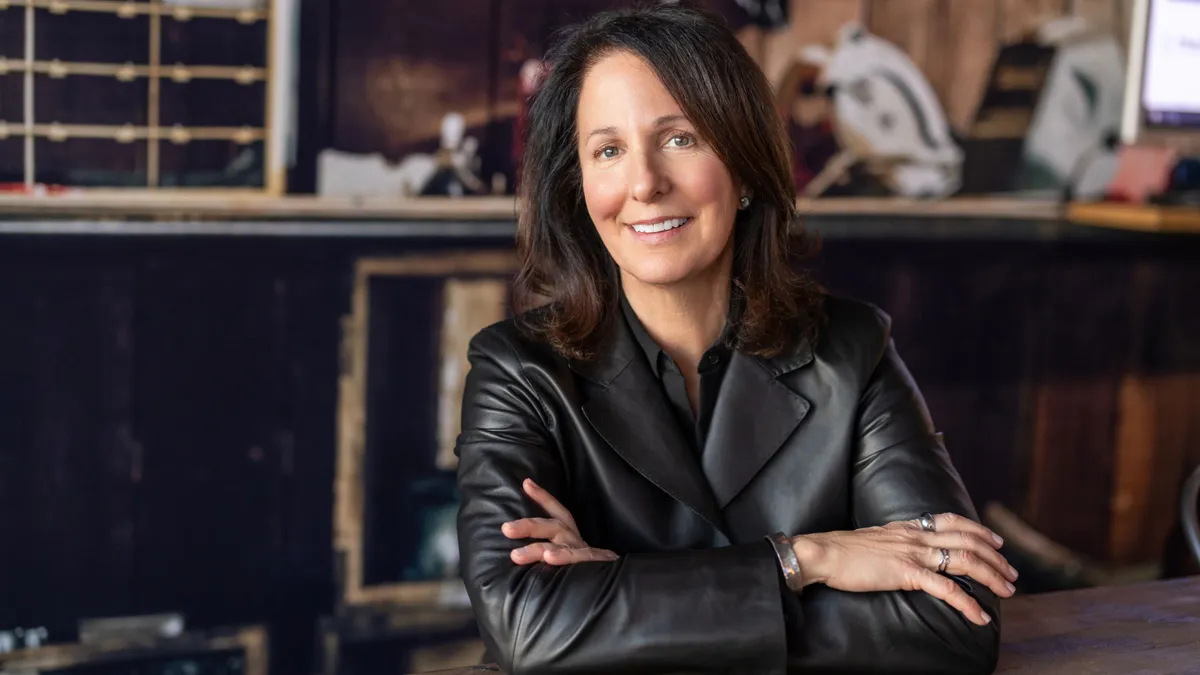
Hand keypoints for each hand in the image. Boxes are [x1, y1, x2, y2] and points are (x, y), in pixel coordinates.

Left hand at [502, 478, 618, 565]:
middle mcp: (578, 541)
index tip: (526, 483)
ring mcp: (589, 553)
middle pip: (555, 526)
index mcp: (572, 537)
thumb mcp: (570, 560)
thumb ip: (549, 556)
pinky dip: (564, 557)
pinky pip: (580, 559)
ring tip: (516, 555)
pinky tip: (549, 558)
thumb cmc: (589, 574)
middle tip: (506, 529)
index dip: (543, 498)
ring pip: (562, 545)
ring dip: (537, 549)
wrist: (621, 588)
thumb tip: (516, 557)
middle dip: (529, 526)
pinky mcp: (599, 564)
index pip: (558, 513)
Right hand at [790, 512, 1015, 625]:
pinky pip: (945, 589)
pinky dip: (967, 603)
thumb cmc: (843, 551)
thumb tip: (905, 552)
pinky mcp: (906, 573)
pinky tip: (979, 617)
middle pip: (967, 540)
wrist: (824, 553)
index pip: (952, 521)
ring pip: (964, 560)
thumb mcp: (876, 539)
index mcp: (907, 526)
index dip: (979, 529)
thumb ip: (895, 542)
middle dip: (995, 558)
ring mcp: (913, 553)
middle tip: (1011, 574)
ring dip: (991, 577)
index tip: (996, 541)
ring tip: (1006, 592)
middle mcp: (915, 535)